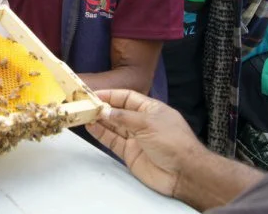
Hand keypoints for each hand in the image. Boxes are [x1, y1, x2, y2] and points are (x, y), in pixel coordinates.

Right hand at [86, 89, 206, 197]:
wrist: (184, 173)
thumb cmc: (172, 141)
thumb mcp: (148, 123)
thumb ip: (124, 117)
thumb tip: (104, 111)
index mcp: (151, 109)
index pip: (127, 98)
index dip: (111, 95)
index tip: (94, 94)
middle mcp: (142, 122)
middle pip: (118, 112)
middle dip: (103, 108)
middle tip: (85, 104)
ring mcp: (135, 138)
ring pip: (113, 126)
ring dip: (99, 120)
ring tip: (84, 114)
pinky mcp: (129, 153)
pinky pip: (112, 141)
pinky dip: (101, 134)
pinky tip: (91, 127)